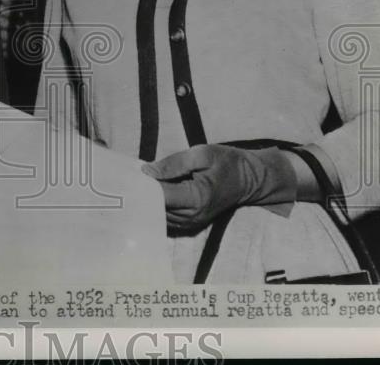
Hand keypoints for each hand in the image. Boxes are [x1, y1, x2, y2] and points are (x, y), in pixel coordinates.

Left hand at [141, 144, 297, 231]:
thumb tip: (147, 171)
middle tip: (131, 175)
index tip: (131, 174)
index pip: (160, 196)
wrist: (249, 180)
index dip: (143, 185)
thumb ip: (174, 163)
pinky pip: (164, 216)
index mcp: (196, 198)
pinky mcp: (188, 225)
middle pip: (156, 207)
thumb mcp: (202, 154)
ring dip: (150, 198)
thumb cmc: (227, 163)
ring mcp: (190, 224)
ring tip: (143, 180)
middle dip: (144, 191)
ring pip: (158, 213)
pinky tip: (155, 189)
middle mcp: (192, 217)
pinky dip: (158, 204)